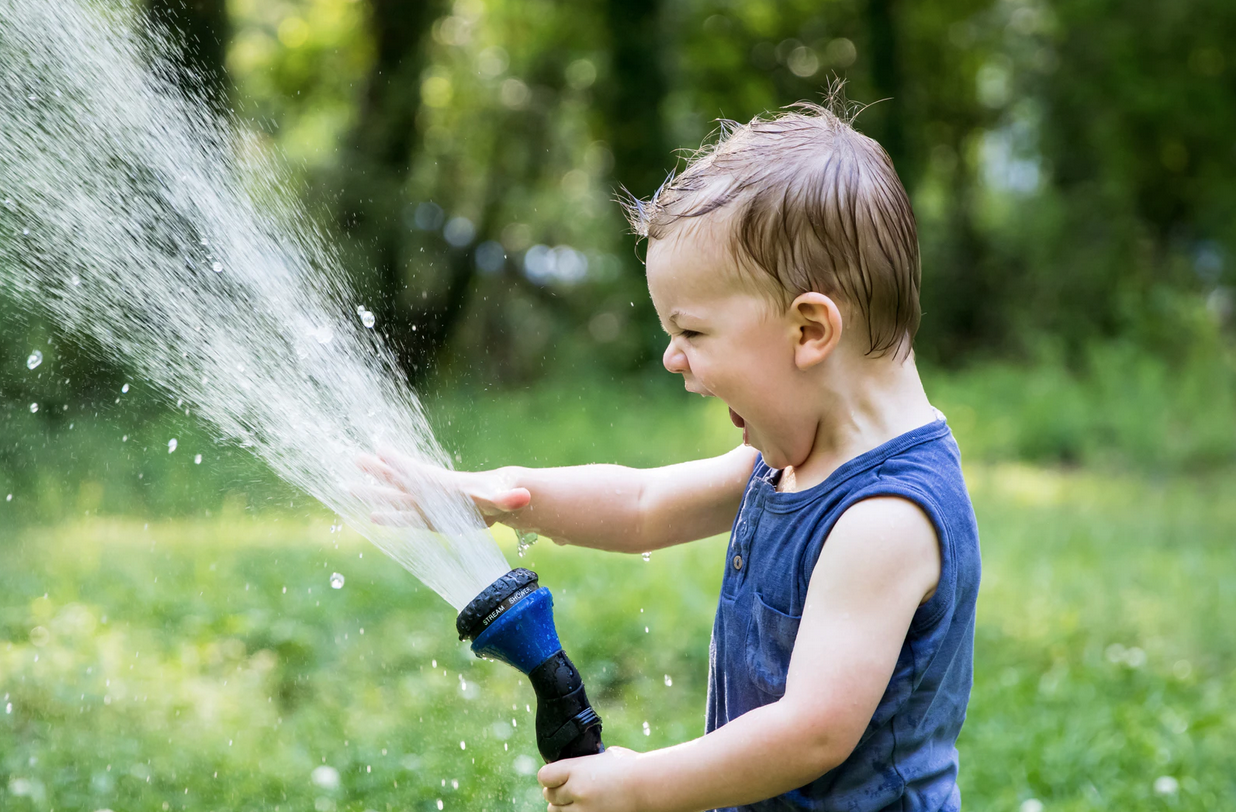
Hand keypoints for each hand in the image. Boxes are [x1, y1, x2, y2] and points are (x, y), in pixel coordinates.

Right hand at [354, 448, 530, 526]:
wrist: (498, 499)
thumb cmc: (498, 495)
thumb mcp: (503, 497)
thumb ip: (510, 498)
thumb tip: (525, 495)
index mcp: (443, 484)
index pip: (418, 471)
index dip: (400, 461)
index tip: (380, 449)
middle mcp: (430, 492)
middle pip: (398, 479)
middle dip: (376, 470)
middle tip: (353, 457)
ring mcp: (426, 504)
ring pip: (394, 497)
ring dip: (373, 492)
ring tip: (348, 487)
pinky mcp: (429, 518)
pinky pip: (403, 517)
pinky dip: (389, 517)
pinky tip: (372, 517)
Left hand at [539, 747, 641, 811]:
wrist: (649, 786)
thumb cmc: (632, 767)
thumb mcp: (606, 755)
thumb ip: (587, 762)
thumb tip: (580, 764)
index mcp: (576, 770)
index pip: (544, 776)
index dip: (549, 776)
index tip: (555, 776)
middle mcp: (575, 791)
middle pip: (549, 795)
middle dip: (556, 792)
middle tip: (567, 790)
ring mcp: (583, 810)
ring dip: (563, 807)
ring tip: (576, 801)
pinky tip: (585, 807)